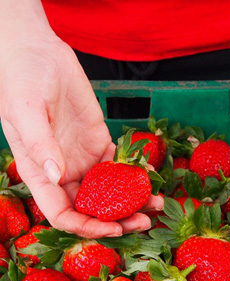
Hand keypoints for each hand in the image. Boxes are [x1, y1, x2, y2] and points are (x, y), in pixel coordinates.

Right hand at [0, 26, 162, 237]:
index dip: (87, 227)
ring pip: (110, 192)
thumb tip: (56, 174)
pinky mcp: (100, 142)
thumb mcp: (25, 108)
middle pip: (92, 209)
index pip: (63, 214)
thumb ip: (40, 142)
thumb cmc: (21, 78)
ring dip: (132, 201)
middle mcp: (63, 172)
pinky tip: (151, 178)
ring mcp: (83, 158)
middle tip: (145, 221)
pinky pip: (120, 166)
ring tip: (156, 204)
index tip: (114, 228)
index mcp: (40, 173)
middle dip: (118, 219)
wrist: (39, 52)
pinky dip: (135, 176)